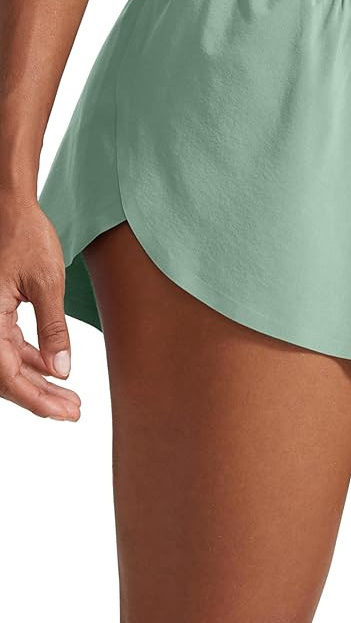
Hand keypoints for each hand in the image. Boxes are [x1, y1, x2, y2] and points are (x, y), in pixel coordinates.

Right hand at [0, 194, 80, 419]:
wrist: (12, 209)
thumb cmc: (26, 237)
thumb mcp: (46, 283)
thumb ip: (53, 329)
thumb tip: (62, 370)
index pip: (7, 374)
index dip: (36, 398)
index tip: (64, 413)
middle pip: (5, 376)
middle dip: (39, 398)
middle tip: (72, 412)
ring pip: (7, 364)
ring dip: (37, 382)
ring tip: (70, 398)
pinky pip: (9, 347)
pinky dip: (32, 360)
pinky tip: (55, 370)